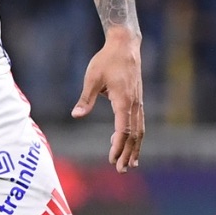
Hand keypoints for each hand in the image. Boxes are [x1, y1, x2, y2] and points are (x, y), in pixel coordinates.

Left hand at [73, 28, 145, 171]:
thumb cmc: (106, 60)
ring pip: (139, 130)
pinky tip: (130, 143)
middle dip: (128, 153)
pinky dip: (136, 136)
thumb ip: (85, 99)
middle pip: (134, 135)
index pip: (123, 130)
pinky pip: (139, 122)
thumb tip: (76, 115)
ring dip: (135, 148)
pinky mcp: (137, 99)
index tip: (112, 160)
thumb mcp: (92, 78)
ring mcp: (138, 102)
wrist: (124, 45)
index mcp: (123, 101)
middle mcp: (134, 104)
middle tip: (122, 170)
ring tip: (132, 163)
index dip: (118, 146)